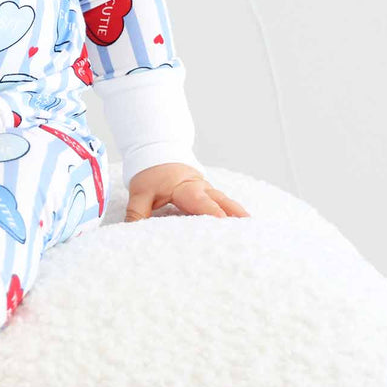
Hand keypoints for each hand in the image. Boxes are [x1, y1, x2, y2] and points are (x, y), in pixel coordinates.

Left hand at [125, 162, 249, 221]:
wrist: (157, 152)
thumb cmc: (150, 174)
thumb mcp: (140, 192)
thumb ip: (137, 213)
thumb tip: (131, 234)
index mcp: (185, 187)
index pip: (201, 202)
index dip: (213, 213)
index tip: (224, 224)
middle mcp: (201, 189)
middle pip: (222, 203)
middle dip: (235, 216)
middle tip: (250, 232)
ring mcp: (208, 191)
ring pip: (227, 203)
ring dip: (239, 216)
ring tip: (255, 233)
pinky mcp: (209, 195)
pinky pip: (224, 205)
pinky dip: (234, 215)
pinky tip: (245, 230)